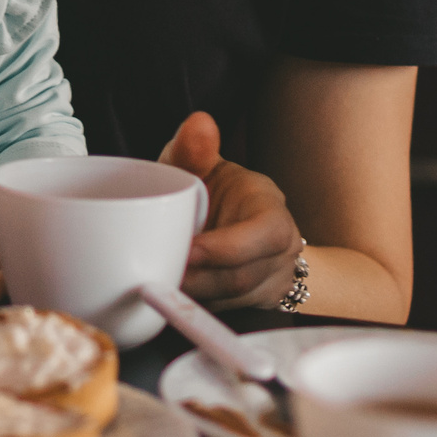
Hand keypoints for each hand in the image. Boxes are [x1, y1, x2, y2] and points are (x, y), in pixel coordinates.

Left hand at [157, 112, 304, 308]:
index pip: (264, 236)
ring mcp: (270, 283)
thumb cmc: (215, 191)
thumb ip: (196, 148)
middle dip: (199, 279)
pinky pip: (224, 312)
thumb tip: (199, 123)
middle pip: (242, 277)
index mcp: (272, 212)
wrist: (234, 223)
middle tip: (156, 273)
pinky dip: (196, 305)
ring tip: (156, 283)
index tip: (186, 250)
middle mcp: (280, 251)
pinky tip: (169, 294)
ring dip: (193, 296)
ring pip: (231, 300)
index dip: (226, 248)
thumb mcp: (203, 166)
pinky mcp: (253, 306)